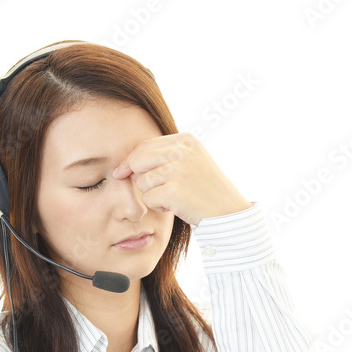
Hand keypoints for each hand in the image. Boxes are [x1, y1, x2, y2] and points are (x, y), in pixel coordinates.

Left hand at [112, 132, 250, 226]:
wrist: (229, 211)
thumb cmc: (207, 189)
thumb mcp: (191, 162)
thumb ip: (164, 157)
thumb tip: (128, 167)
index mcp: (185, 140)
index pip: (145, 145)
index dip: (131, 160)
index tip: (122, 172)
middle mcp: (181, 151)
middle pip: (137, 160)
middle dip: (137, 177)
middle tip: (152, 189)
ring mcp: (177, 171)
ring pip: (142, 182)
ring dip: (153, 194)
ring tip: (175, 198)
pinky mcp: (174, 191)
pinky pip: (149, 199)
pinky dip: (159, 207)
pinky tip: (176, 206)